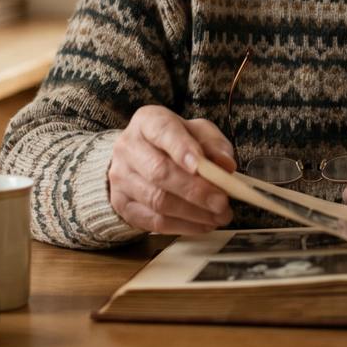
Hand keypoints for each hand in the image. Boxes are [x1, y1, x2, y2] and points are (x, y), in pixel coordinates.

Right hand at [108, 105, 237, 233]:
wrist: (142, 159)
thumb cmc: (176, 143)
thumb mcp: (199, 133)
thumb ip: (214, 145)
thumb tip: (226, 165)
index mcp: (148, 121)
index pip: (162, 131)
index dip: (181, 148)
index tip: (200, 165)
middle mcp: (128, 147)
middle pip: (159, 171)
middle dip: (195, 190)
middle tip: (222, 201)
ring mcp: (120, 177)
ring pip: (157, 200)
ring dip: (193, 212)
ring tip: (219, 215)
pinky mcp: (122, 204)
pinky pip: (153, 221)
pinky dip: (183, 226)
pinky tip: (203, 224)